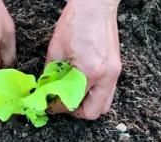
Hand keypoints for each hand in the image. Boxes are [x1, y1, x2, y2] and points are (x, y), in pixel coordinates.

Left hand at [47, 0, 121, 119]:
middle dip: (75, 112)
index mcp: (90, 71)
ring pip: (104, 105)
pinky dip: (94, 94)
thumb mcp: (55, 50)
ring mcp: (115, 72)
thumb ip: (50, 75)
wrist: (96, 5)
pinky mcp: (116, 68)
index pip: (72, 103)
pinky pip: (107, 92)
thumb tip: (44, 90)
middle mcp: (106, 75)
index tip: (48, 106)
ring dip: (87, 105)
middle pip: (94, 112)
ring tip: (71, 96)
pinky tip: (80, 85)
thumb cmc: (75, 22)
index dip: (57, 107)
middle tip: (61, 104)